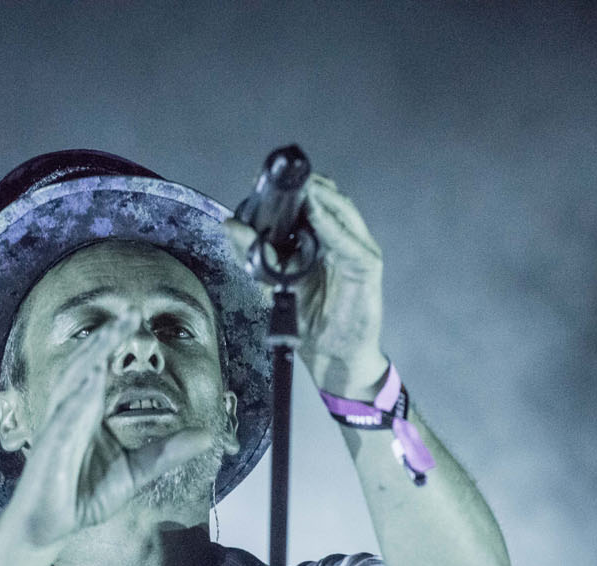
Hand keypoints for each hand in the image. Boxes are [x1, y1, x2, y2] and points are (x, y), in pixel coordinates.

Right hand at [0, 313, 214, 547]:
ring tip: (112, 332)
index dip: (117, 343)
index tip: (137, 317)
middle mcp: (72, 412)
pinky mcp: (50, 447)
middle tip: (130, 311)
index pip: (104, 369)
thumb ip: (168, 452)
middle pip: (88, 364)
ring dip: (93, 355)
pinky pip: (65, 417)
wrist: (51, 527)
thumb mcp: (138, 473)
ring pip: (74, 382)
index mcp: (90, 414)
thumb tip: (206, 436)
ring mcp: (59, 427)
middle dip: (107, 337)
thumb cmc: (84, 496)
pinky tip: (93, 380)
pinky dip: (79, 398)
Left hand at [223, 174, 388, 395]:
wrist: (331, 356)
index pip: (311, 203)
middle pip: (329, 199)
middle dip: (306, 185)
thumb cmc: (308, 321)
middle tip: (280, 178)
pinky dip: (332, 224)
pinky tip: (316, 213)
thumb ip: (253, 255)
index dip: (291, 189)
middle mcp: (342, 240)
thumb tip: (230, 224)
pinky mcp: (367, 266)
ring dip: (321, 196)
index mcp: (321, 241)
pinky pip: (348, 240)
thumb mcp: (272, 284)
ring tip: (300, 187)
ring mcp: (357, 250)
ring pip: (342, 211)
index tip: (264, 179)